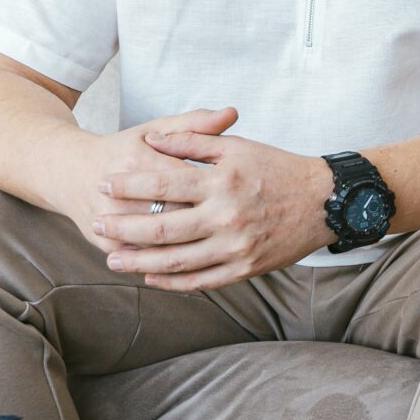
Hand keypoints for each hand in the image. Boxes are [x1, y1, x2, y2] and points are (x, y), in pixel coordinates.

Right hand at [50, 107, 239, 255]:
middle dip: (204, 221)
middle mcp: (120, 193)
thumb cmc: (124, 149)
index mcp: (137, 160)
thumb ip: (194, 124)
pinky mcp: (104, 244)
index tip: (237, 195)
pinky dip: (165, 262)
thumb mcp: (154, 129)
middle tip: (232, 225)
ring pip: (157, 242)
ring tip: (216, 242)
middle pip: (173, 214)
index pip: (183, 181)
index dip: (213, 190)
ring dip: (188, 246)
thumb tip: (232, 114)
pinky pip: (141, 258)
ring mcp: (110, 221)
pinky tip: (192, 259)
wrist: (70, 172)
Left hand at [90, 122, 336, 291]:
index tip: (104, 183)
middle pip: (161, 225)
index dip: (129, 184)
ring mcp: (235, 245)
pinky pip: (200, 280)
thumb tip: (153, 138)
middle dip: (122, 226)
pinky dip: (172, 281)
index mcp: (222, 180)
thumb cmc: (279, 168)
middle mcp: (226, 215)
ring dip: (138, 261)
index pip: (163, 181)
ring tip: (113, 259)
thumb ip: (193, 140)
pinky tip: (151, 277)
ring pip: (175, 259)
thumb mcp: (238, 146)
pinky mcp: (245, 268)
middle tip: (96, 223)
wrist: (323, 201)